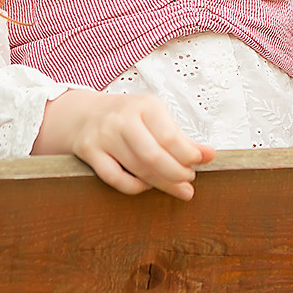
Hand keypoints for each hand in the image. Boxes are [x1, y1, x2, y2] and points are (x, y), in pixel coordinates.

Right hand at [33, 88, 214, 196]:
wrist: (84, 113)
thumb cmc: (127, 117)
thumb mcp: (155, 118)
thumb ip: (182, 138)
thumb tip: (209, 155)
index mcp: (146, 106)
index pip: (171, 137)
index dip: (188, 156)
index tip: (198, 164)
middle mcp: (122, 118)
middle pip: (154, 156)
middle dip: (176, 174)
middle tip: (189, 182)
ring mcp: (103, 135)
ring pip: (137, 169)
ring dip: (161, 183)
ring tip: (177, 187)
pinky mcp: (89, 151)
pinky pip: (115, 178)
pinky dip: (135, 187)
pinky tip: (146, 185)